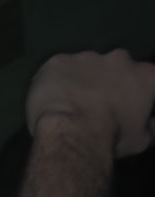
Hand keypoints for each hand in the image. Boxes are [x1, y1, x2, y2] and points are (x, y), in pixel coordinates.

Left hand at [25, 49, 154, 156]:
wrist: (72, 131)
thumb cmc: (112, 137)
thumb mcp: (141, 140)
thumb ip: (149, 127)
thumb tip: (149, 125)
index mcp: (146, 75)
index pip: (147, 80)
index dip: (136, 93)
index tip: (127, 106)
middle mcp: (120, 59)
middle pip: (116, 68)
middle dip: (109, 81)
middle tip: (97, 104)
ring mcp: (87, 57)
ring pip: (86, 66)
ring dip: (82, 79)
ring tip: (71, 102)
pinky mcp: (58, 60)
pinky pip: (58, 68)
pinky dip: (56, 80)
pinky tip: (51, 96)